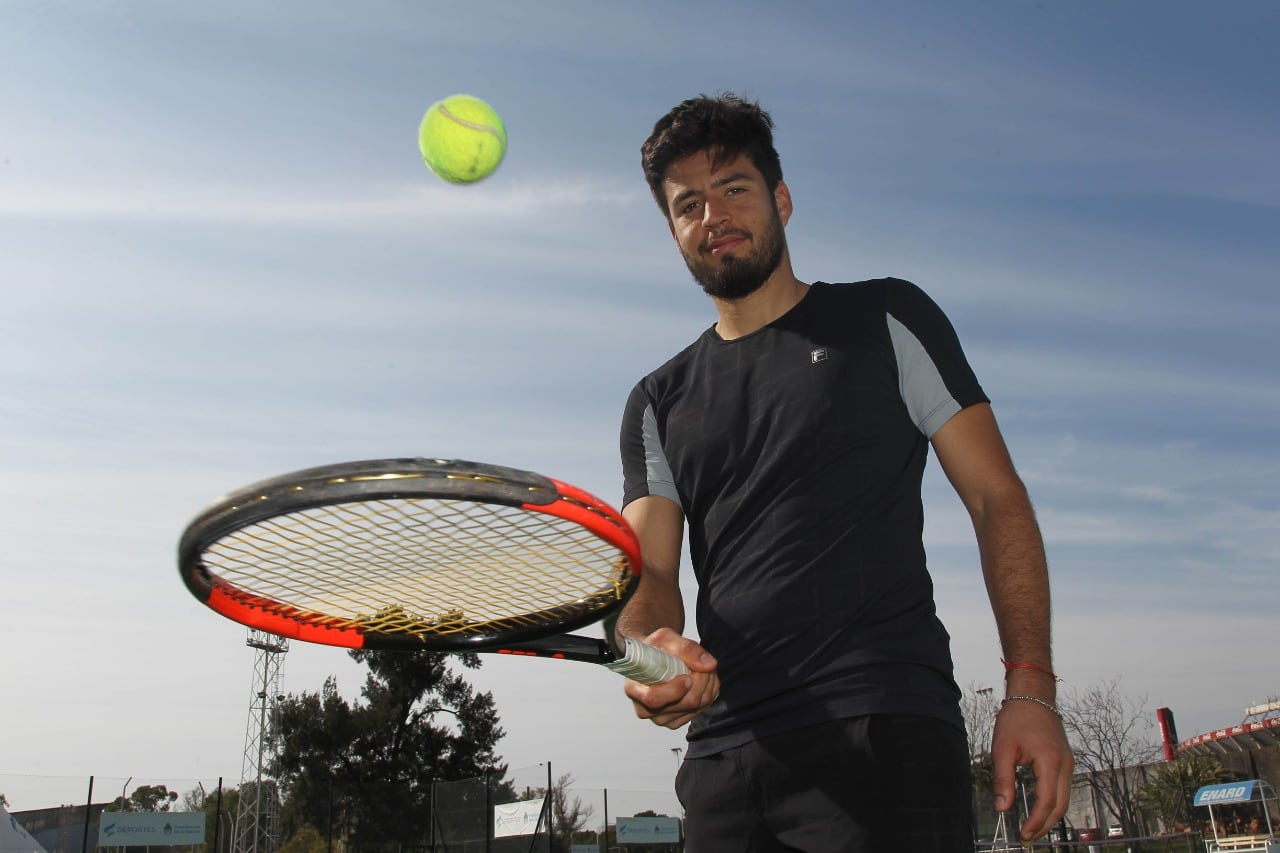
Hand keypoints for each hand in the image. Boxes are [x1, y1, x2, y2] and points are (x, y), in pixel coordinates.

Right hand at [622, 628, 718, 728]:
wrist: (654, 659)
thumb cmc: (655, 649)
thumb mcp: (665, 638)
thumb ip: (686, 648)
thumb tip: (709, 665)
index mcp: (634, 689)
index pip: (653, 699)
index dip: (675, 690)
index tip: (687, 677)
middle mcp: (645, 709)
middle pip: (685, 703)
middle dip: (700, 679)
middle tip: (700, 662)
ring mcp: (662, 718)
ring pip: (698, 706)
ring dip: (707, 683)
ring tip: (700, 667)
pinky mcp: (677, 721)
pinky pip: (703, 708)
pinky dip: (708, 691)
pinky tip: (700, 679)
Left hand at [991, 697, 1073, 841]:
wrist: (1033, 696)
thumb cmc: (1017, 717)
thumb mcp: (1003, 749)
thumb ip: (1003, 780)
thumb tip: (1002, 807)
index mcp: (1050, 761)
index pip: (1047, 802)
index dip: (1036, 822)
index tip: (1023, 834)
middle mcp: (1065, 764)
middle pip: (1060, 806)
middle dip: (1045, 825)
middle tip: (1028, 838)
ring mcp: (1068, 762)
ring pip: (1064, 799)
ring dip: (1051, 816)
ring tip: (1033, 829)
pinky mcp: (1065, 760)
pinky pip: (1063, 788)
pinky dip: (1054, 803)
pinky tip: (1041, 810)